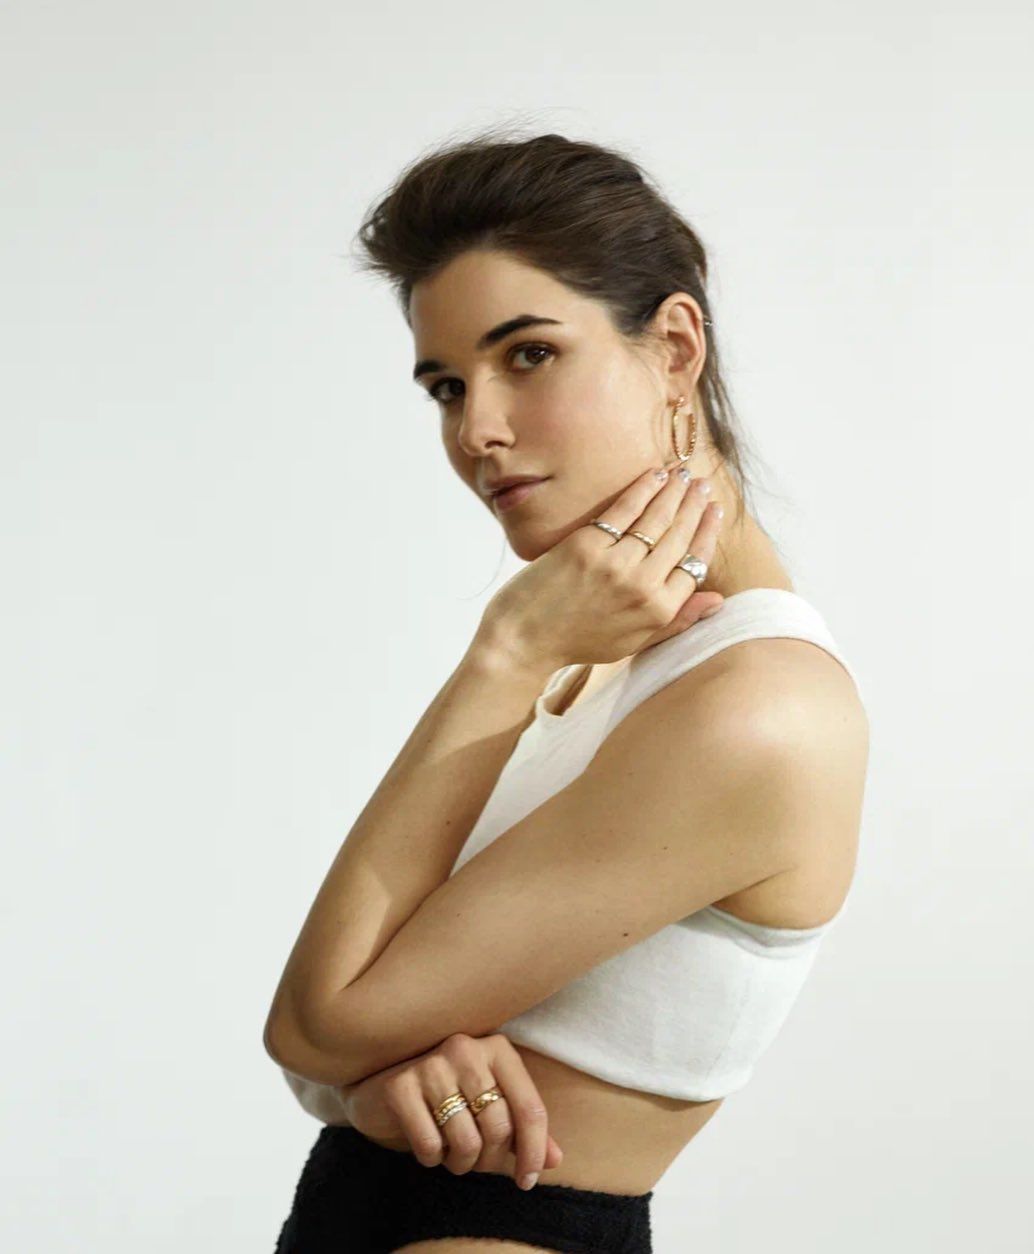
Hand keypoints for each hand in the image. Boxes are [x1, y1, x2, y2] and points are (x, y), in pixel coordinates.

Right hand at [339, 1032, 562, 1186]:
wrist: (381, 1086)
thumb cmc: (447, 1097)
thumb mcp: (488, 1107)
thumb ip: (522, 1131)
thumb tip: (556, 1161)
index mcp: (497, 1049)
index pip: (531, 1108)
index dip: (535, 1152)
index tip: (527, 1181)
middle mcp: (466, 1049)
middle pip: (499, 1129)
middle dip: (490, 1160)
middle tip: (476, 1162)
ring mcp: (431, 1064)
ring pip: (466, 1141)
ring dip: (460, 1163)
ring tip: (451, 1153)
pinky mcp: (400, 1086)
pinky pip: (430, 1146)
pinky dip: (431, 1159)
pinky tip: (427, 1144)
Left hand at [476, 465, 725, 673]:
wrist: (524, 640)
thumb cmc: (578, 642)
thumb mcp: (634, 642)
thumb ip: (677, 620)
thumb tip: (718, 599)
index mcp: (658, 611)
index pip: (694, 563)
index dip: (707, 533)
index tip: (714, 511)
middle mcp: (643, 587)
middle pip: (678, 536)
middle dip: (694, 505)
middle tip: (702, 484)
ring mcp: (615, 564)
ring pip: (656, 518)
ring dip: (674, 491)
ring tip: (683, 474)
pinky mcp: (587, 545)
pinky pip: (625, 509)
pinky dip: (643, 488)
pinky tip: (654, 475)